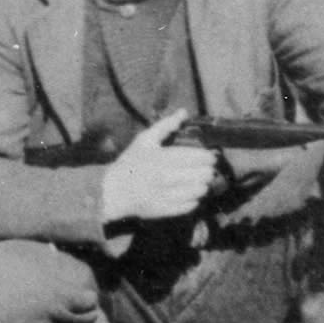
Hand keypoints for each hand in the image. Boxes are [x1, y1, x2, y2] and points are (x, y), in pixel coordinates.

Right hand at [99, 109, 217, 224]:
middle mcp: (168, 178)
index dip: (209, 156)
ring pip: (201, 190)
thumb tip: (183, 112)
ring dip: (202, 184)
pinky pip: (193, 204)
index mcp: (163, 158)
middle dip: (207, 170)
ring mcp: (169, 196)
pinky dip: (194, 198)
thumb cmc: (131, 162)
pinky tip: (187, 191)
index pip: (200, 158)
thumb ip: (166, 126)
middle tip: (203, 168)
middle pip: (205, 175)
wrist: (114, 191)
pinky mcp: (169, 210)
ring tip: (196, 180)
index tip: (209, 155)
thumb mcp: (145, 140)